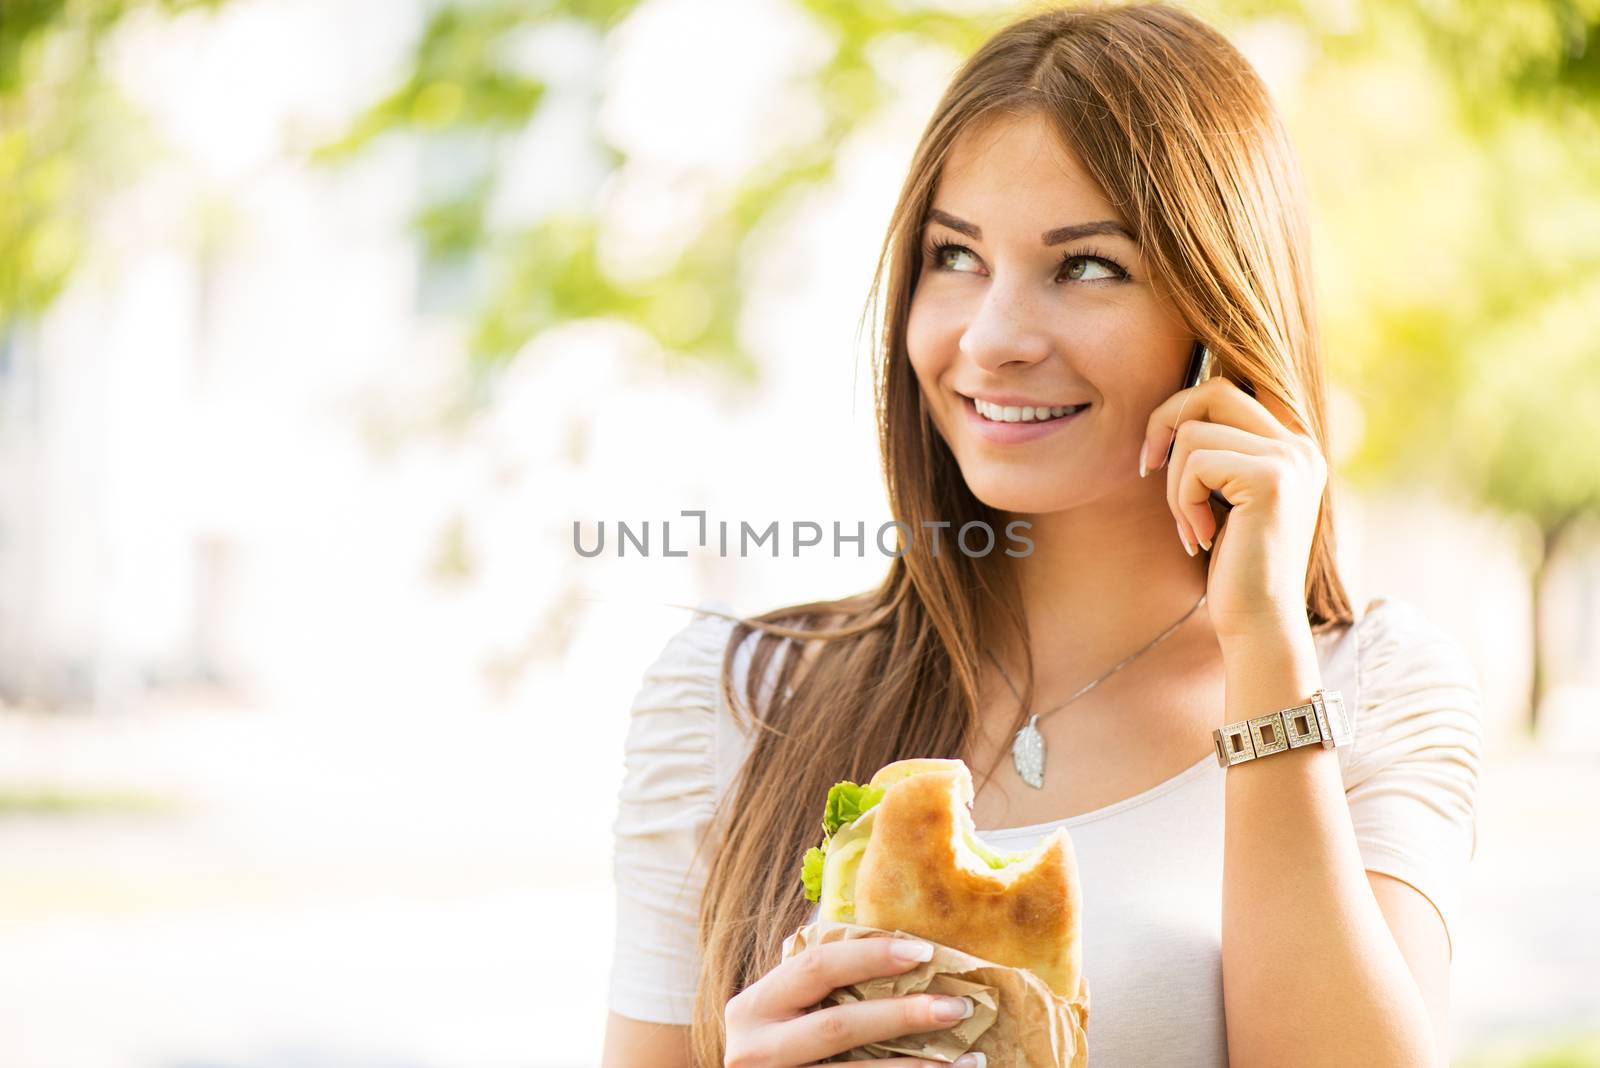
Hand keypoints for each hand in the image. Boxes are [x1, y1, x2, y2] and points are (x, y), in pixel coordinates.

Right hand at [723, 935, 983, 1067]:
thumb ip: (818, 989)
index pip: (816, 968)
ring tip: (970, 1057)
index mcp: (752, 1009)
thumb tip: (905, 956)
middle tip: (959, 1006)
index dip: (870, 956)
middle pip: (839, 1027)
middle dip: (903, 1015)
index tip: (925, 952)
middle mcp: (756, 1051)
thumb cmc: (774, 1046)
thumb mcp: (779, 1013)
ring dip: (920, 1067)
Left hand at [1139, 374, 1326, 642]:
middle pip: (1213, 392)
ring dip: (1174, 484)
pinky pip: (1196, 463)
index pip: (1233, 387)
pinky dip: (1183, 501)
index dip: (1185, 404)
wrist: (1259, 620)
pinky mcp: (1271, 478)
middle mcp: (1299, 444)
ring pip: (1193, 433)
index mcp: (1292, 445)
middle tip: (1146, 468)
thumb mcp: (1225, 496)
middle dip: (1164, 424)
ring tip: (1191, 525)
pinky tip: (1203, 536)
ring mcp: (1290, 458)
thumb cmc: (1234, 563)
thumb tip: (1172, 413)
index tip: (1157, 450)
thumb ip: (1217, 452)